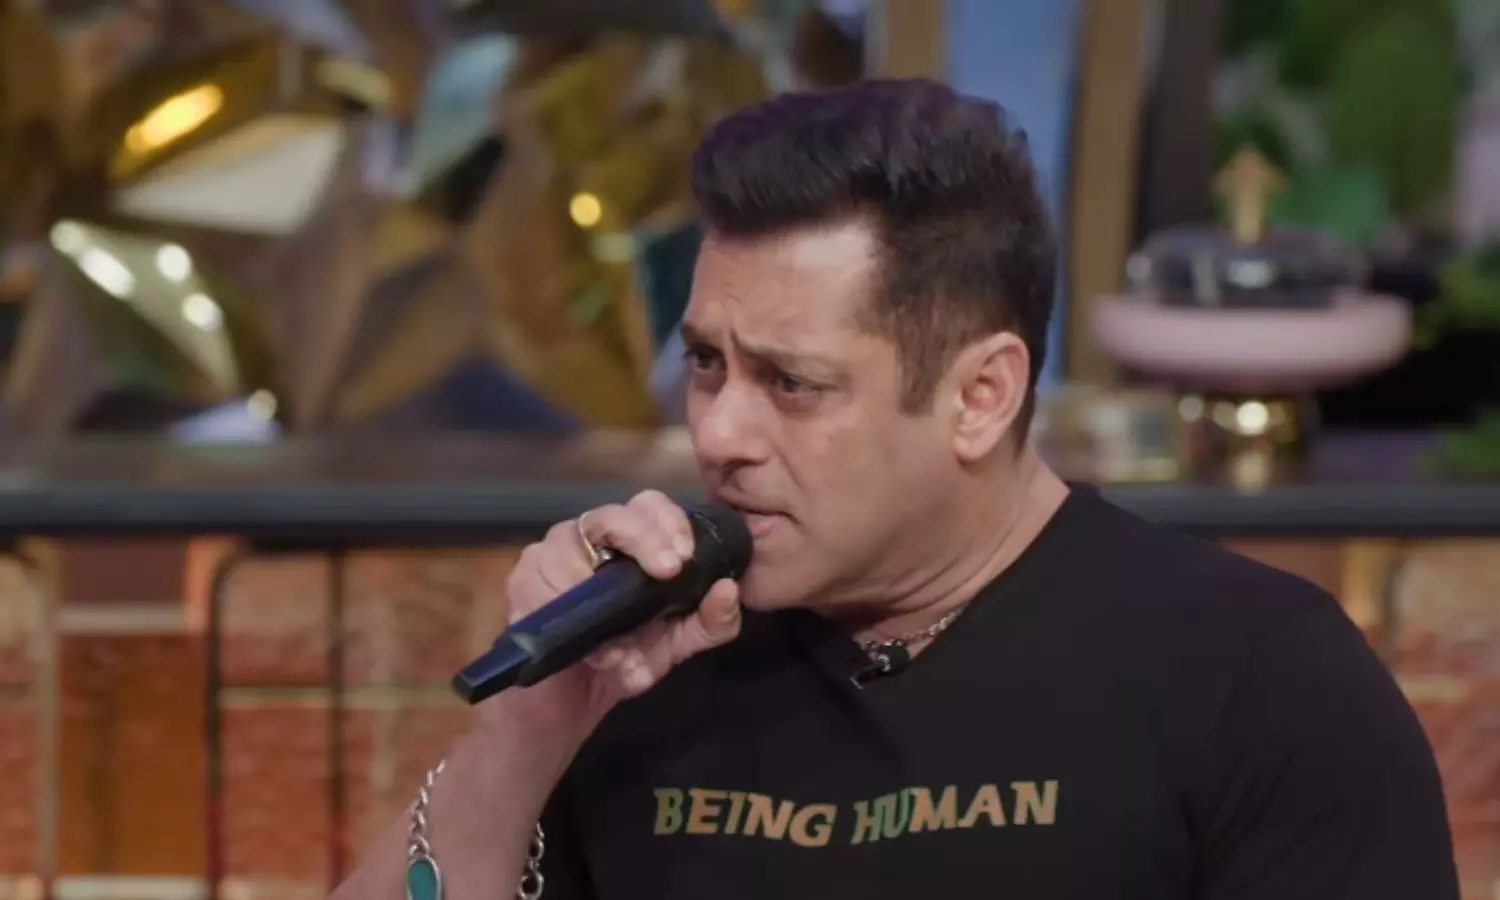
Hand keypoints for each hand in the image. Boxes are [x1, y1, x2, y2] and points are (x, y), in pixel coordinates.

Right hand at [486, 490, 742, 733]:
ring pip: (576, 554)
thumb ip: (709, 621)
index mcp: (625, 542)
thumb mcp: (674, 644)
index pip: (647, 506)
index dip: (668, 522)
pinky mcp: (519, 585)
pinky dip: (576, 628)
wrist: (566, 708)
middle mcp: (584, 537)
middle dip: (645, 538)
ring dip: (606, 607)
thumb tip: (728, 590)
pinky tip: (597, 656)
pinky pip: (547, 591)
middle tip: (670, 569)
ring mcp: (545, 556)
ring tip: (626, 651)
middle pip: (611, 514)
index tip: (685, 557)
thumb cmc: (619, 662)